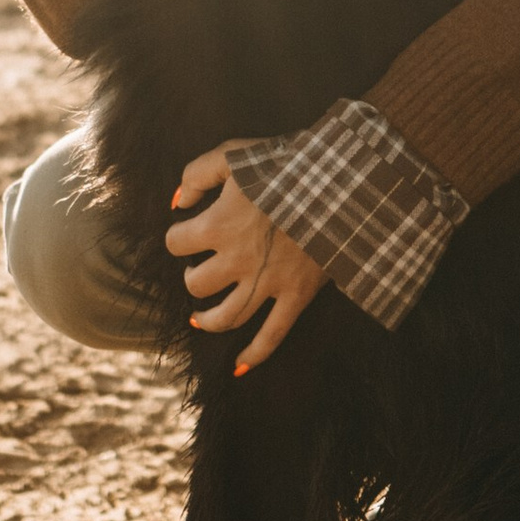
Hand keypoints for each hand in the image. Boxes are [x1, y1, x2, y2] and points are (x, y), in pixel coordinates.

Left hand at [166, 148, 326, 373]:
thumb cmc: (288, 163)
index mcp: (219, 225)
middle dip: (192, 277)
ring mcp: (268, 283)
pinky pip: (272, 336)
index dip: (177, 237)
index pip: (176, 243)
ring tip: (200, 316)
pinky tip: (238, 367)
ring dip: (207, 320)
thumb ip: (197, 173)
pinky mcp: (296, 296)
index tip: (188, 231)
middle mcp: (238, 260)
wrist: (343, 181)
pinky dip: (254, 356)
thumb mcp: (236, 154)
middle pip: (196, 284)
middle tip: (200, 268)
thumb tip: (176, 203)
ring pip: (225, 318)